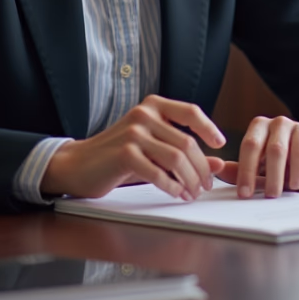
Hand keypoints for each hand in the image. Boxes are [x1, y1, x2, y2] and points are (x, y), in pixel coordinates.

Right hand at [42, 97, 225, 199]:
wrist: (77, 165)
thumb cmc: (118, 156)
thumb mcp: (153, 148)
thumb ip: (183, 152)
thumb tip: (218, 164)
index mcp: (153, 105)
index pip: (190, 112)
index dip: (209, 128)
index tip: (220, 145)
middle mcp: (144, 114)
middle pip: (187, 142)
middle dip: (201, 167)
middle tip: (205, 185)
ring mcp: (134, 132)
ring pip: (176, 158)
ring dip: (189, 180)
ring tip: (192, 193)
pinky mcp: (125, 153)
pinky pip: (158, 172)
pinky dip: (171, 186)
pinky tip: (176, 193)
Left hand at [211, 116, 298, 197]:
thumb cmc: (288, 163)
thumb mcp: (264, 168)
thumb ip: (244, 169)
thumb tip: (218, 171)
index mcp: (258, 128)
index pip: (246, 147)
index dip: (243, 171)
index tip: (243, 194)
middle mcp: (272, 123)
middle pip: (256, 145)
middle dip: (252, 172)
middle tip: (253, 195)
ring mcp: (290, 125)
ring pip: (277, 149)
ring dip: (274, 174)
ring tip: (274, 194)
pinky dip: (297, 170)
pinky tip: (295, 185)